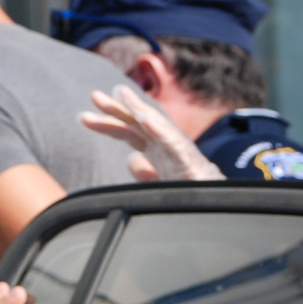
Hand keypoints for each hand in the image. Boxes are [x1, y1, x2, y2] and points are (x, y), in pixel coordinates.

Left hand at [79, 84, 224, 181]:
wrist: (218, 209)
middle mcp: (168, 146)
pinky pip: (175, 143)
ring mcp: (180, 151)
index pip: (129, 132)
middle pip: (139, 123)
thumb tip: (131, 159)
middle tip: (94, 96)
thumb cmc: (191, 192)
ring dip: (138, 108)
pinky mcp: (191, 162)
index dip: (108, 124)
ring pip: (157, 124)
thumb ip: (145, 173)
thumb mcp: (160, 184)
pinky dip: (160, 129)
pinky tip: (145, 119)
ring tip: (121, 94)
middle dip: (117, 109)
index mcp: (158, 151)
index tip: (84, 117)